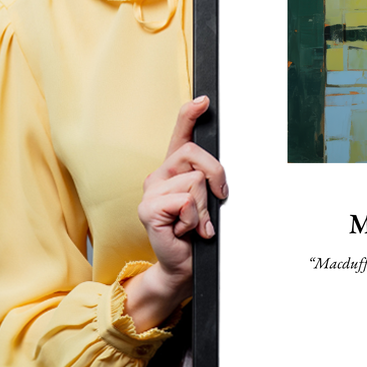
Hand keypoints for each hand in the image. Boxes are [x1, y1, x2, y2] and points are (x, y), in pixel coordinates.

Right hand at [123, 96, 227, 330]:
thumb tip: (218, 173)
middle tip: (217, 200)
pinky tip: (185, 230)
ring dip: (204, 207)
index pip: (180, 134)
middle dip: (216, 176)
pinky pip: (185, 201)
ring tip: (195, 223)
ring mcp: (151, 191)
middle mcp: (159, 175)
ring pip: (195, 181)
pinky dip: (194, 219)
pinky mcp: (148, 209)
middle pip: (195, 154)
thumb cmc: (197, 232)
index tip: (204, 100)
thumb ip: (209, 181)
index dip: (190, 114)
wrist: (183, 265)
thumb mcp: (208, 201)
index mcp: (174, 169)